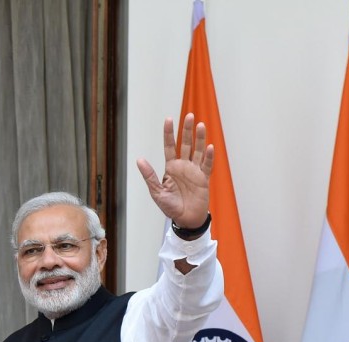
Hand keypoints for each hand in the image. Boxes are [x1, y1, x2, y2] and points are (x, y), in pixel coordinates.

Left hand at [136, 113, 213, 227]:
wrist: (185, 219)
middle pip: (186, 144)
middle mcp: (183, 166)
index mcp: (171, 168)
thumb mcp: (157, 192)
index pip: (170, 147)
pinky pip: (207, 165)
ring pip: (198, 151)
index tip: (168, 119)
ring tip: (200, 125)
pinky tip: (209, 147)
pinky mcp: (204, 179)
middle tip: (189, 116)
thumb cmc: (170, 207)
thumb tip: (139, 160)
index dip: (169, 133)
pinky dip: (208, 157)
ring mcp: (195, 171)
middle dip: (186, 130)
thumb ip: (150, 176)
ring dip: (199, 138)